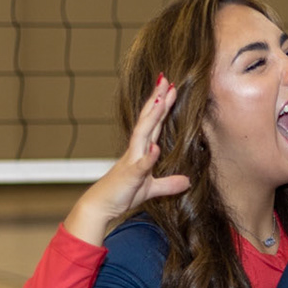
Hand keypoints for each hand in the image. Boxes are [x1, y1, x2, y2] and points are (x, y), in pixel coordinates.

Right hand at [61, 76, 192, 245]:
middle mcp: (136, 151)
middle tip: (166, 80)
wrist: (101, 207)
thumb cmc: (121, 194)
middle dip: (157, 100)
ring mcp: (132, 161)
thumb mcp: (151, 189)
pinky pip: (140, 166)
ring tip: (161, 100)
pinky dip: (148, 157)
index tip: (170, 88)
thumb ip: (168, 184)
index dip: (162, 106)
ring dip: (152, 118)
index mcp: (141, 150)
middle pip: (148, 121)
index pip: (154, 123)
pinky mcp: (129, 176)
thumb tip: (187, 181)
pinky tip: (155, 148)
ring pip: (142, 135)